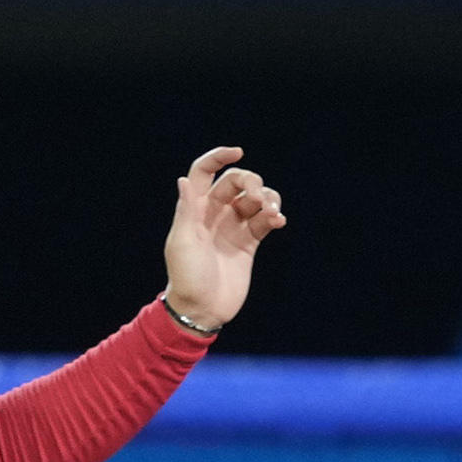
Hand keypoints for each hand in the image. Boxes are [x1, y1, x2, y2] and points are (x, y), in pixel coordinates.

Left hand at [162, 145, 284, 330]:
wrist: (202, 309)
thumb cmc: (187, 276)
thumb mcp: (183, 242)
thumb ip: (186, 211)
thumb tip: (184, 180)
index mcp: (195, 209)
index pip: (204, 172)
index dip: (219, 157)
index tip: (239, 152)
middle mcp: (215, 214)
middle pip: (236, 182)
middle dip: (251, 182)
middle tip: (257, 198)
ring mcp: (233, 228)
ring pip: (255, 200)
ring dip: (268, 200)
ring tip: (272, 215)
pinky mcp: (250, 243)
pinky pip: (265, 221)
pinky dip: (274, 217)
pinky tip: (278, 222)